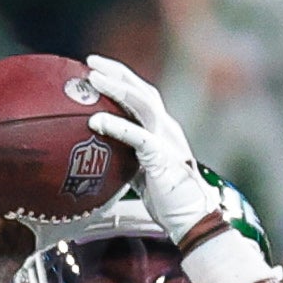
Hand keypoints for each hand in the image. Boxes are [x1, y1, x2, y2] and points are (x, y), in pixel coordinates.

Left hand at [83, 56, 218, 244]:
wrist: (192, 220)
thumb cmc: (167, 202)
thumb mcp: (140, 174)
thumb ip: (124, 159)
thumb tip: (97, 159)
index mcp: (162, 130)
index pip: (141, 96)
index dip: (121, 80)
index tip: (96, 70)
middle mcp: (167, 128)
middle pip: (142, 90)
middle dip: (117, 72)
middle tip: (90, 62)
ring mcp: (167, 140)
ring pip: (142, 103)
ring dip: (117, 88)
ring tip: (93, 78)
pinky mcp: (163, 157)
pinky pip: (138, 136)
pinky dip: (116, 125)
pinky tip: (96, 120)